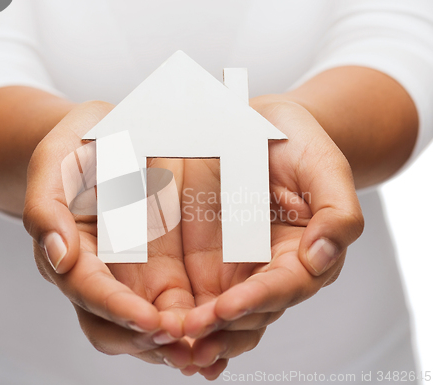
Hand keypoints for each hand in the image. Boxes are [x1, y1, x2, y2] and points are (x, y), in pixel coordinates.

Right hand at [23, 101, 195, 367]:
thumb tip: (58, 256)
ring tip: (209, 351)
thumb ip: (47, 208)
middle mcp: (101, 272)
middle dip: (147, 339)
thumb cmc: (77, 146)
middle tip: (182, 342)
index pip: (90, 290)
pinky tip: (221, 329)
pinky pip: (177, 303)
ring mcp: (132, 273)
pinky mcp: (161, 267)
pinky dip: (195, 324)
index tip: (150, 321)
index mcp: (72, 251)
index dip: (117, 309)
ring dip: (175, 343)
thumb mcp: (55, 163)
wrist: (106, 136)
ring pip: (150, 324)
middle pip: (116, 324)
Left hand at [180, 97, 363, 379]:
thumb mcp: (325, 167)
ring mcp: (237, 267)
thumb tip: (323, 257)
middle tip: (190, 337)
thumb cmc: (299, 146)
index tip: (226, 308)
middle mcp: (269, 270)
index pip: (283, 287)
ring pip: (220, 313)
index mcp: (303, 256)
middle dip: (221, 329)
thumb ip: (337, 213)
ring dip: (198, 331)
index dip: (256, 300)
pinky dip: (180, 310)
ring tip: (171, 341)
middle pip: (250, 313)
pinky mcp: (208, 258)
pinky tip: (160, 322)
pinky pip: (194, 290)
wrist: (265, 128)